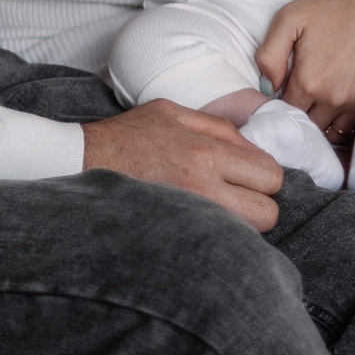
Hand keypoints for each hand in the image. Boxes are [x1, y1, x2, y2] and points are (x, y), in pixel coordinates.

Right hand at [82, 100, 282, 230]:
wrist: (84, 160)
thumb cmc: (129, 135)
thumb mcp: (175, 112)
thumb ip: (221, 128)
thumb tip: (255, 149)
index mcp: (206, 153)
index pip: (270, 176)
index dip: (264, 175)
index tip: (247, 174)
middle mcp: (203, 188)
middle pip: (267, 213)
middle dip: (259, 203)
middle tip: (238, 194)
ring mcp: (191, 216)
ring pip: (248, 235)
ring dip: (241, 223)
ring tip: (219, 208)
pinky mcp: (177, 232)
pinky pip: (219, 243)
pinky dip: (218, 234)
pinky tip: (202, 220)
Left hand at [261, 0, 354, 140]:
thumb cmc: (333, 3)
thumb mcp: (289, 19)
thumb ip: (269, 56)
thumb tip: (268, 86)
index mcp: (308, 81)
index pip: (286, 111)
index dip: (280, 105)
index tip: (282, 94)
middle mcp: (334, 97)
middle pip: (308, 124)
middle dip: (300, 116)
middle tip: (299, 100)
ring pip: (333, 129)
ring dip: (322, 121)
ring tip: (317, 105)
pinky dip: (344, 119)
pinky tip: (338, 104)